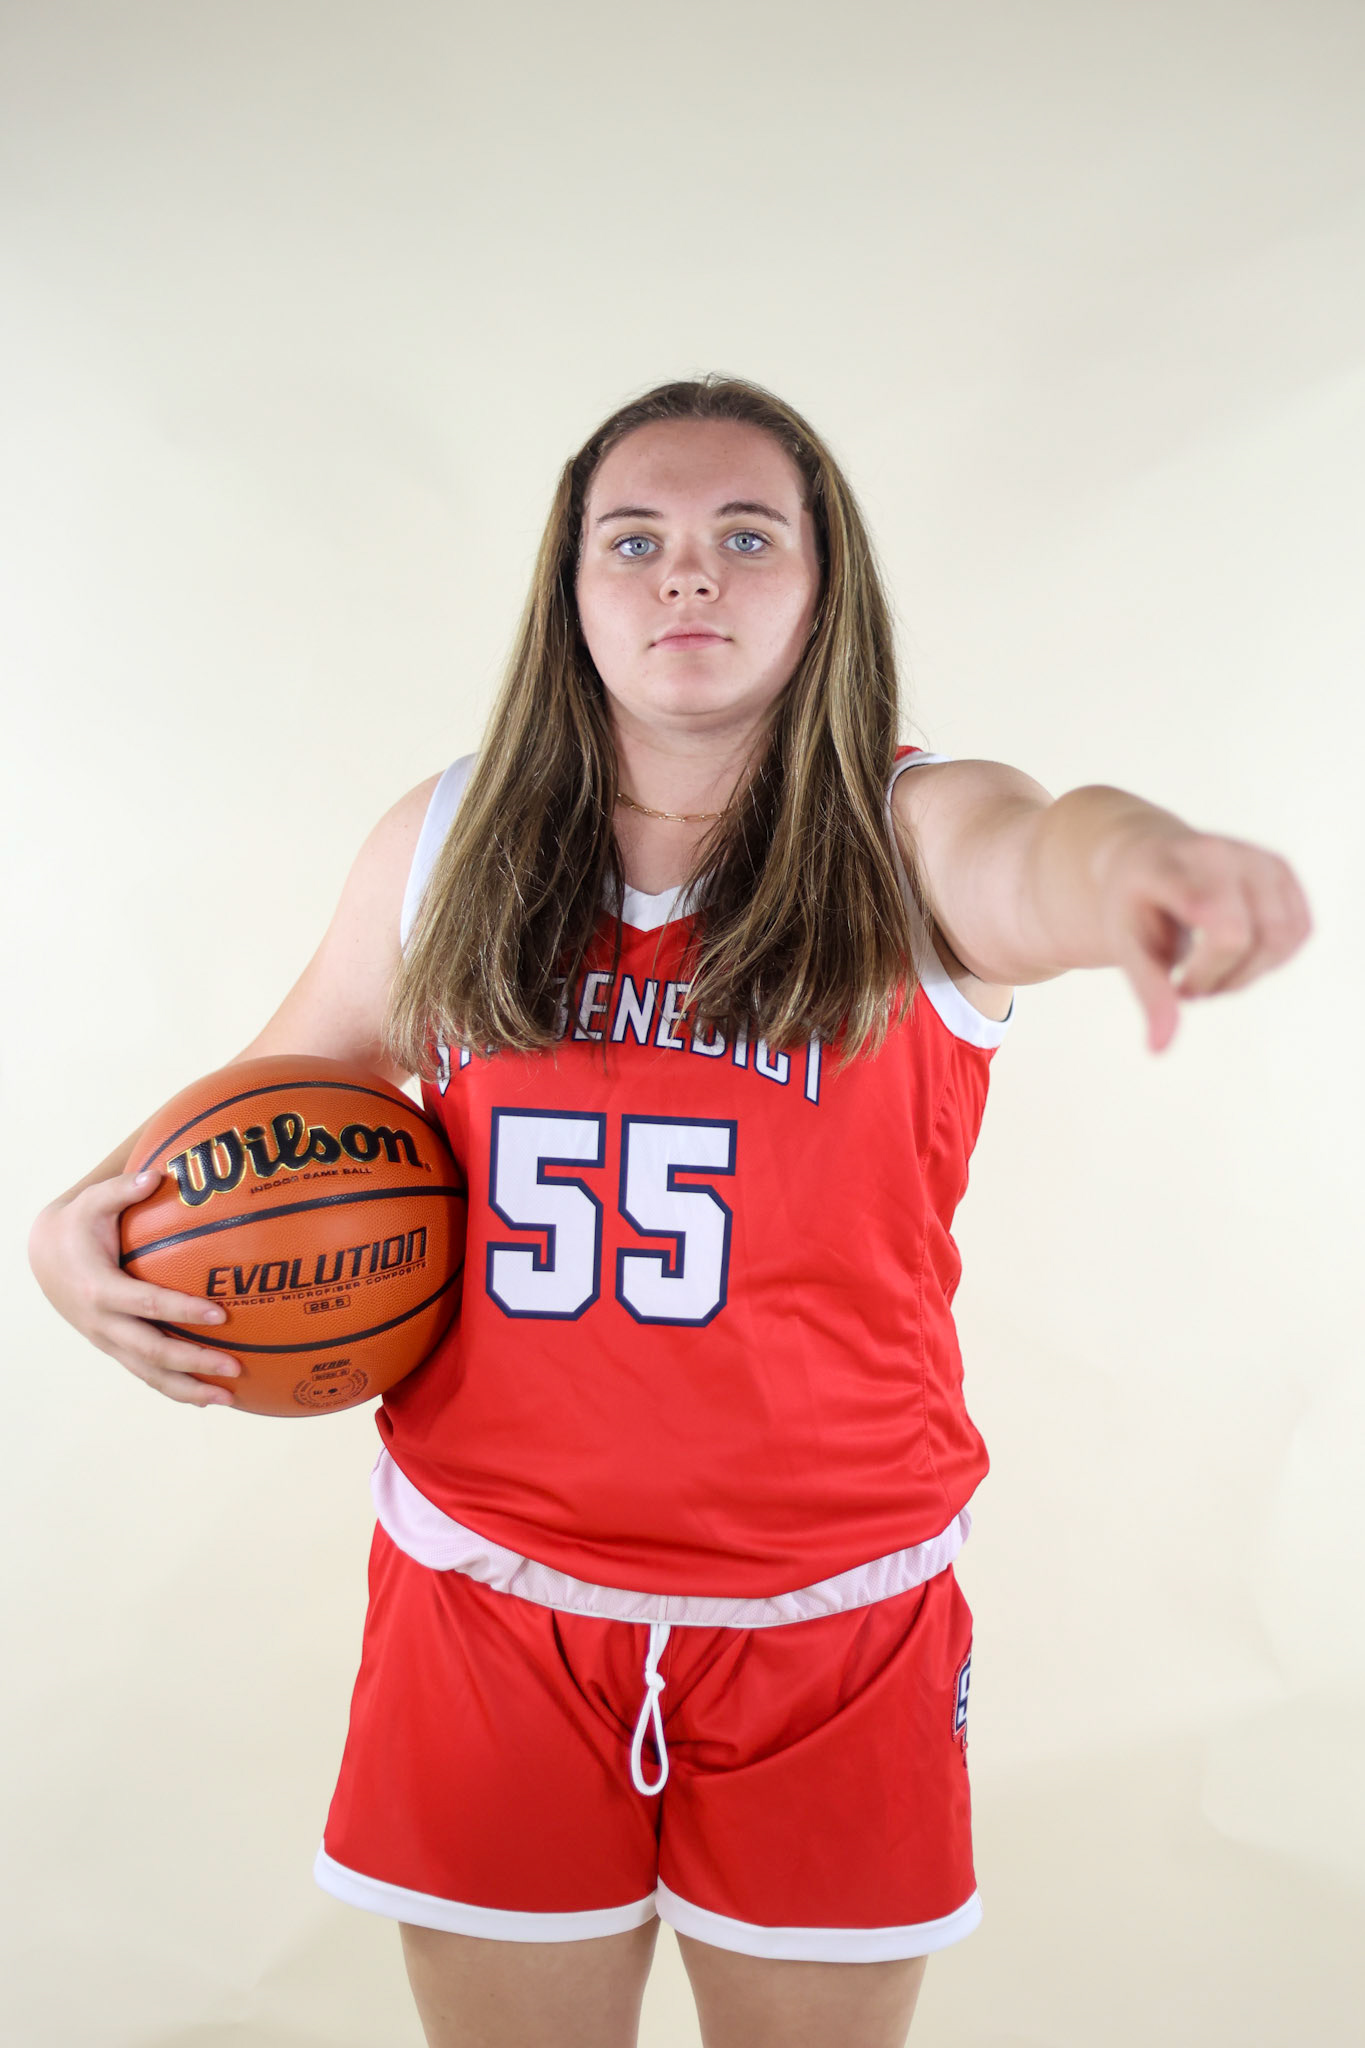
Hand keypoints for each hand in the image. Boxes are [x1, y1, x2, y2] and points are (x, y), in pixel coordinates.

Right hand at [29, 1170, 240, 1407]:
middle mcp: (102, 1322)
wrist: (46, 1257)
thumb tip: (157, 1175)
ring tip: (229, 1399)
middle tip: (236, 1367)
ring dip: (188, 1390)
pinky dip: (175, 1389)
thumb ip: (123, 1188)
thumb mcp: (94, 1201)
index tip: (221, 1315)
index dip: (182, 1311)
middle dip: (193, 1363)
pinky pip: (146, 1374)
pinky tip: (209, 1398)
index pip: (147, 1304)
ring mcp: (107, 1341)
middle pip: (151, 1351)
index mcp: (100, 1288)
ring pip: (148, 1374)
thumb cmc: (79, 1224)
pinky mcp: (114, 1349)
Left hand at [1102, 827, 1311, 1052]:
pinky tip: (1234, 955)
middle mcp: (1221, 853)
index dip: (1208, 967)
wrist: (1147, 855)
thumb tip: (1159, 1048)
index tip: (1179, 986)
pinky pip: (1297, 931)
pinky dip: (1269, 958)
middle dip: (1218, 978)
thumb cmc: (1133, 904)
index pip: (1214, 920)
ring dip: (1246, 974)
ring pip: (1280, 937)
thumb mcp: (1126, 945)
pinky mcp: (1282, 870)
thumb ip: (1148, 992)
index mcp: (1171, 867)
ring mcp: (1256, 858)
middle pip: (1247, 938)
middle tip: (1186, 986)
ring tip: (1208, 973)